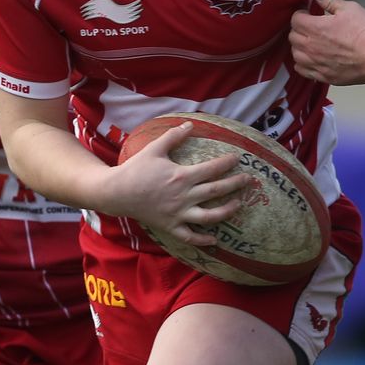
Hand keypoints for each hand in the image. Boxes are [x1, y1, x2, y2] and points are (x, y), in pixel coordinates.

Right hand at [105, 121, 254, 246]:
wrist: (116, 193)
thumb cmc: (135, 169)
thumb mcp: (154, 149)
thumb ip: (173, 136)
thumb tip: (190, 125)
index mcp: (181, 176)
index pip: (212, 169)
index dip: (227, 163)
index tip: (237, 158)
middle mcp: (184, 196)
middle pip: (216, 191)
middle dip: (235, 185)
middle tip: (248, 181)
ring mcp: (178, 214)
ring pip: (209, 217)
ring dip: (226, 211)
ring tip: (238, 205)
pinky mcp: (170, 226)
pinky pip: (190, 237)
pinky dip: (203, 240)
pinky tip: (215, 240)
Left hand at [289, 0, 364, 84]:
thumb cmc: (364, 31)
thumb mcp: (349, 8)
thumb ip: (330, 0)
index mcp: (315, 28)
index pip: (295, 20)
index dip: (300, 15)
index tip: (307, 14)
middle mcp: (311, 46)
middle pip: (293, 37)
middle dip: (299, 30)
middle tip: (309, 28)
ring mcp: (315, 63)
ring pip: (295, 54)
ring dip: (299, 47)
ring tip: (309, 44)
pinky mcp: (322, 76)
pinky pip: (302, 70)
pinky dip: (302, 64)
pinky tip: (310, 59)